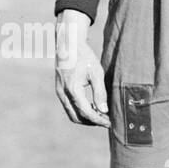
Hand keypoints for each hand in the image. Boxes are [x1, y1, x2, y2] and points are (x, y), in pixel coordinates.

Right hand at [54, 10, 110, 127]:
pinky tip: (92, 106)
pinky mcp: (59, 90)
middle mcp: (63, 93)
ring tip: (100, 114)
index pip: (86, 112)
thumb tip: (104, 110)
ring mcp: (59, 92)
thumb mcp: (96, 73)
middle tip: (106, 120)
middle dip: (92, 122)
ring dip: (86, 118)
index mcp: (73, 89)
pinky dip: (80, 111)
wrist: (69, 45)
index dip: (99, 120)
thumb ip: (100, 93)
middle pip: (77, 118)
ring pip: (72, 114)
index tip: (109, 123)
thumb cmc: (84, 57)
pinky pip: (69, 107)